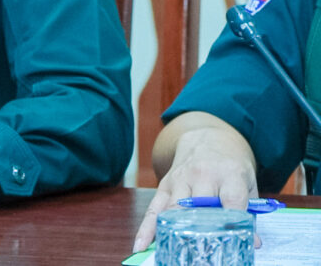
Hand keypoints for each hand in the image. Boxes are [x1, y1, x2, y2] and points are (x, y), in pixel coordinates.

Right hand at [133, 113, 256, 251]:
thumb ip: (249, 211)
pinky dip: (146, 228)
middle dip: (200, 231)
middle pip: (199, 206)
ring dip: (171, 233)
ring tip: (168, 255)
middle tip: (203, 254)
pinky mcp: (165, 184)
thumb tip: (251, 243)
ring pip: (174, 209)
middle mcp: (202, 174)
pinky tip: (141, 244)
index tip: (241, 243)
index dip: (236, 221)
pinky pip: (153, 208)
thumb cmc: (230, 167)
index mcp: (229, 173)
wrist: (208, 138)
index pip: (232, 199)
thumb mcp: (247, 183)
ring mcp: (180, 179)